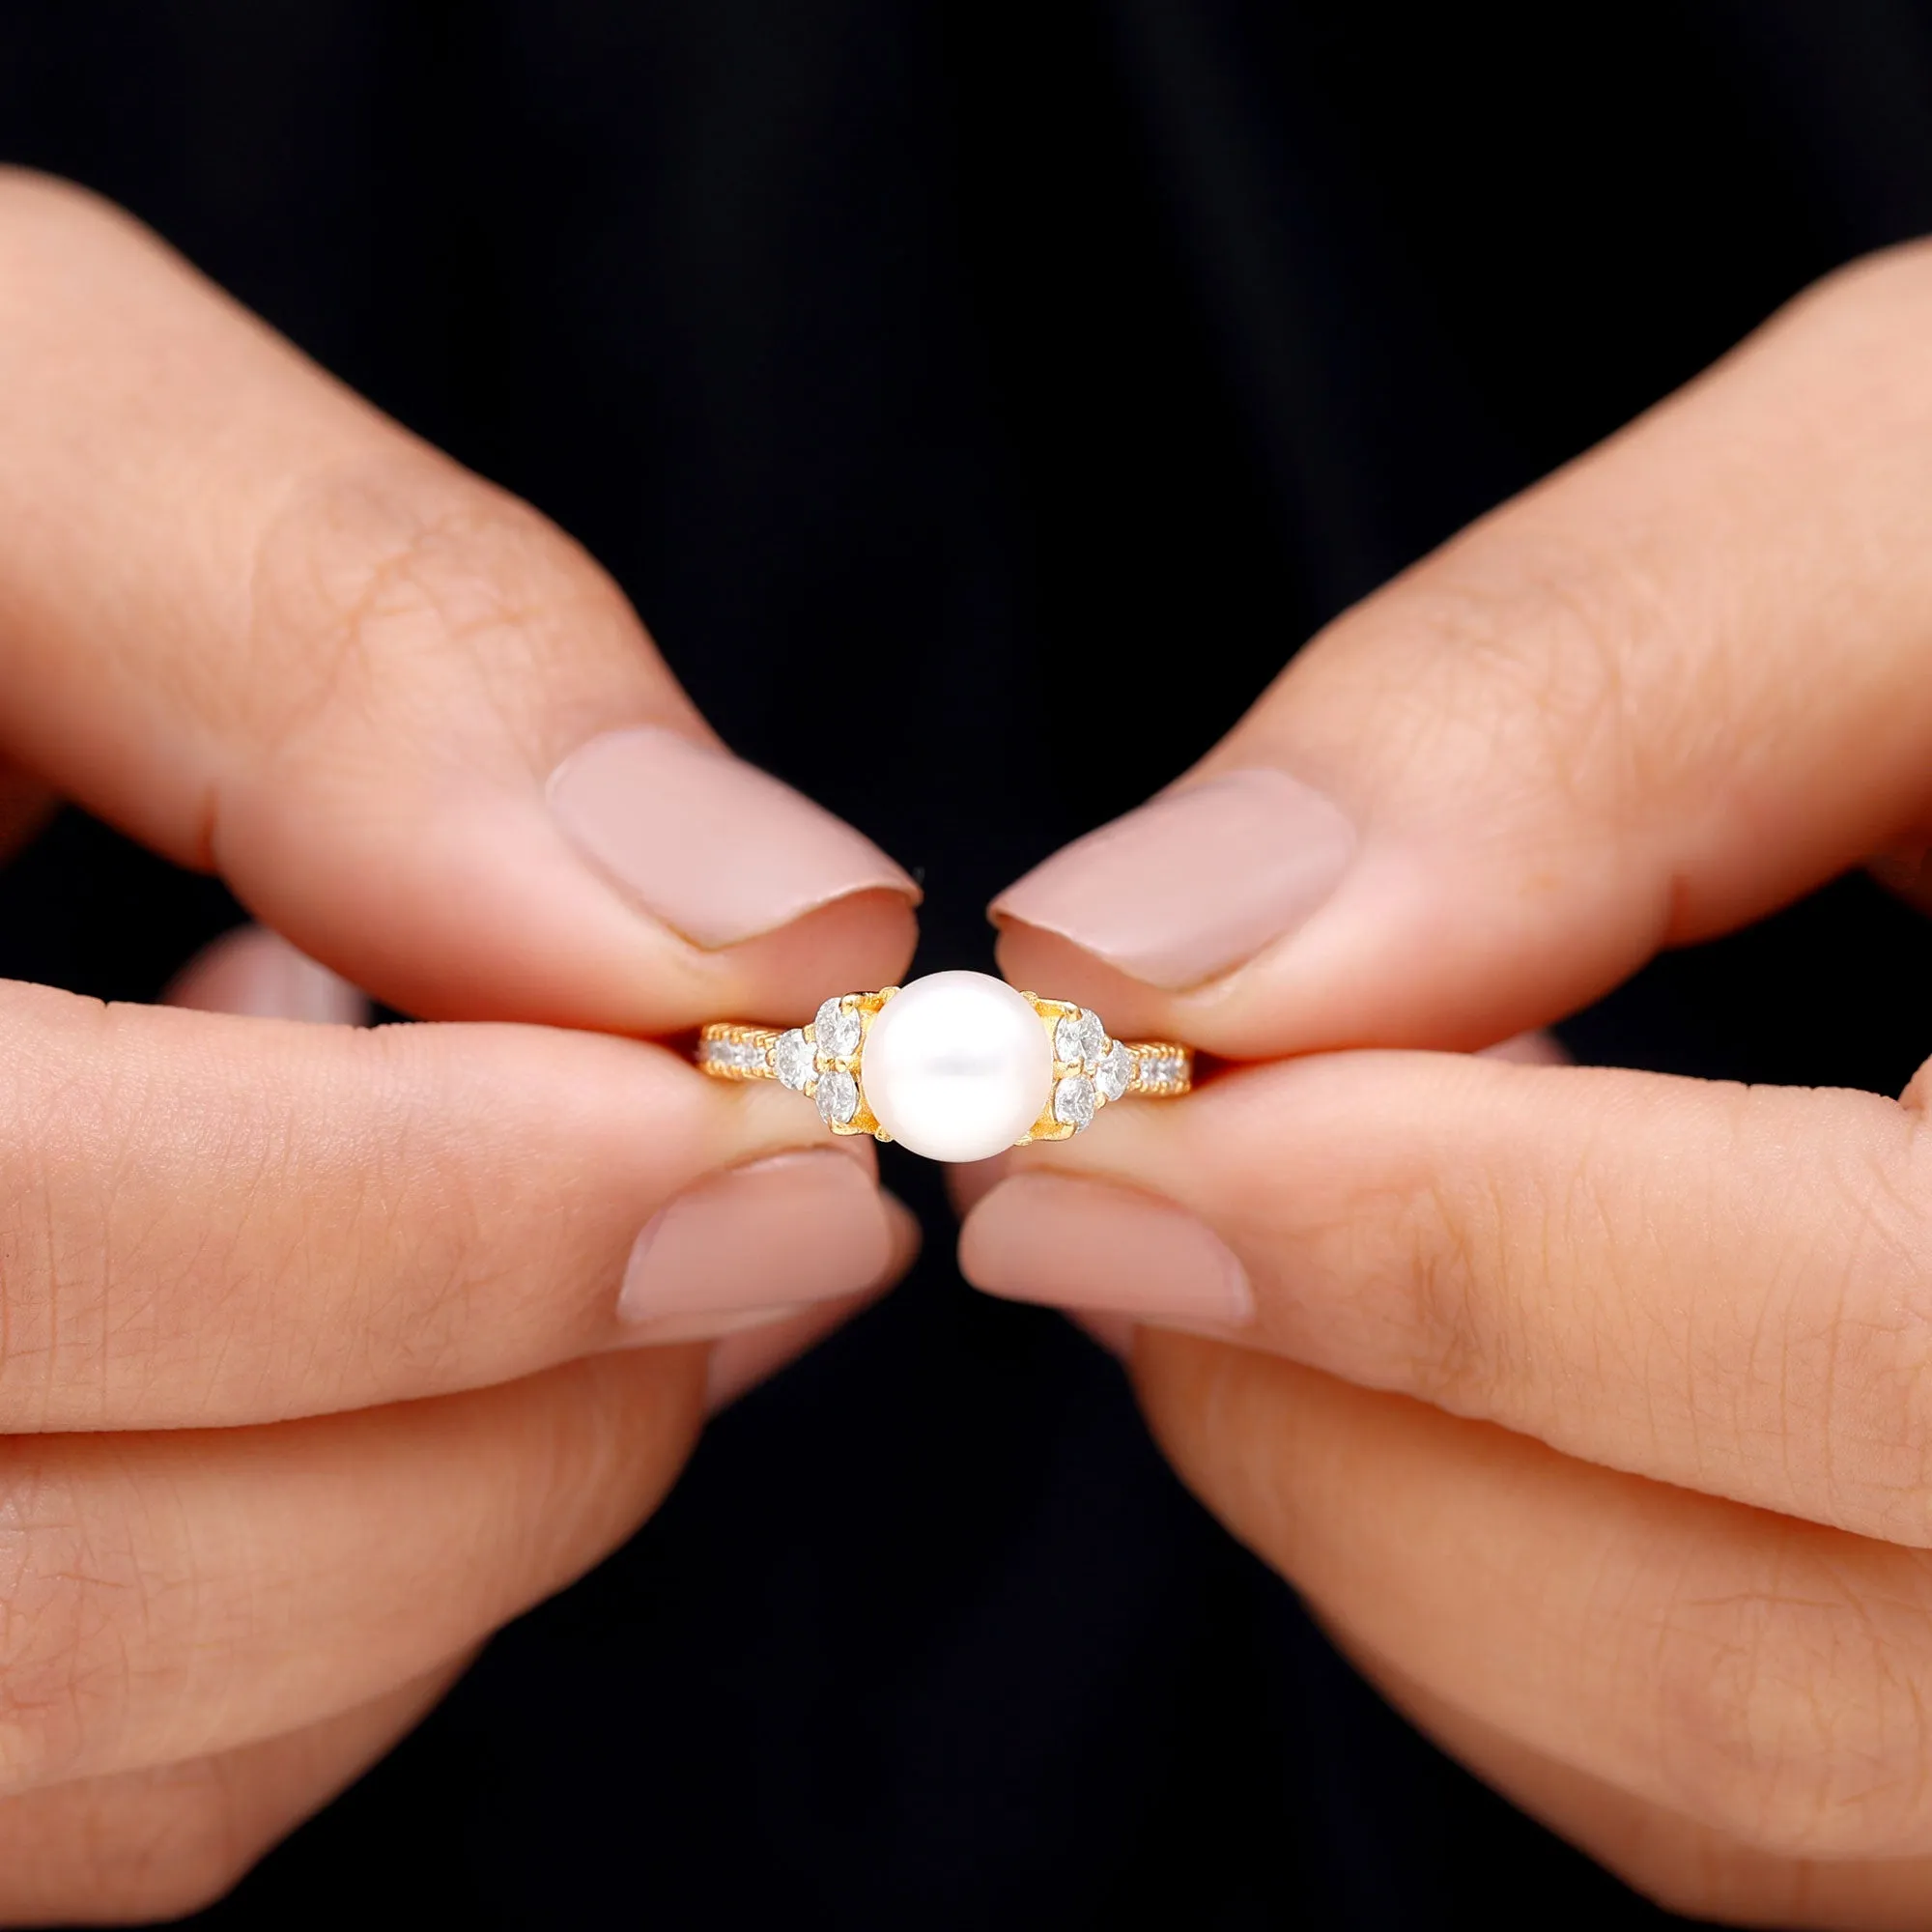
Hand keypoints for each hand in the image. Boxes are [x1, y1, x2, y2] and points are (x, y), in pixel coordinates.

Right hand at [0, 171, 917, 1922]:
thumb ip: (375, 644)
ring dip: (468, 1483)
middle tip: (763, 1191)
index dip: (451, 1221)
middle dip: (537, 1398)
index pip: (19, 1245)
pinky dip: (362, 1570)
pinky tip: (345, 1301)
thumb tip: (774, 913)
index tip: (774, 1108)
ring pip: (154, 1740)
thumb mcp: (38, 451)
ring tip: (522, 1188)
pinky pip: (141, 1768)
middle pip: (93, 1599)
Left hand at [965, 242, 1931, 1926]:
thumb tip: (1153, 934)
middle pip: (1727, 1654)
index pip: (1867, 1357)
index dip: (1415, 1244)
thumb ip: (1563, 701)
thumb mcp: (1917, 508)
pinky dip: (1494, 1545)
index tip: (1098, 1095)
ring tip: (1258, 1199)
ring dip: (1378, 1483)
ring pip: (1696, 1747)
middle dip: (1323, 1388)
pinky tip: (1445, 1314)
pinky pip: (1724, 1759)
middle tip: (1105, 1156)